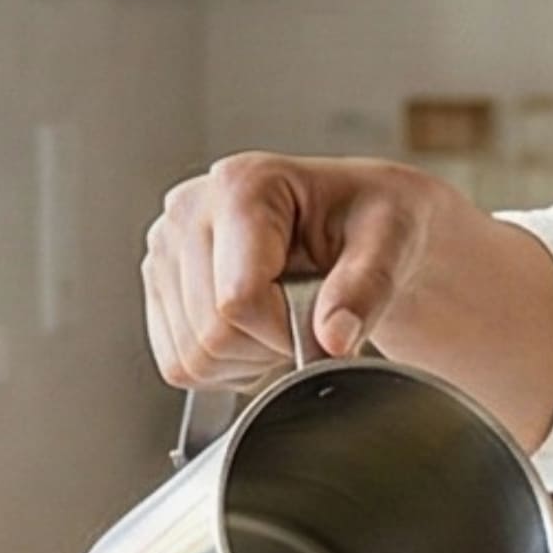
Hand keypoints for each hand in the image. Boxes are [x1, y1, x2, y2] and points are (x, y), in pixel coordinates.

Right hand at [143, 153, 445, 385]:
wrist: (361, 225)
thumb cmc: (375, 220)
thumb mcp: (393, 242)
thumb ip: (366, 288)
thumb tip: (333, 340)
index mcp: (241, 185)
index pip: (237, 300)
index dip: (287, 331)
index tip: (324, 317)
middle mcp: (188, 210)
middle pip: (210, 334)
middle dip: (269, 347)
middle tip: (308, 316)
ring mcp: (165, 249)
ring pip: (191, 358)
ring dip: (247, 360)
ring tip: (283, 318)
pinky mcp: (158, 285)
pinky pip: (179, 365)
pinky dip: (224, 366)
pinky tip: (256, 330)